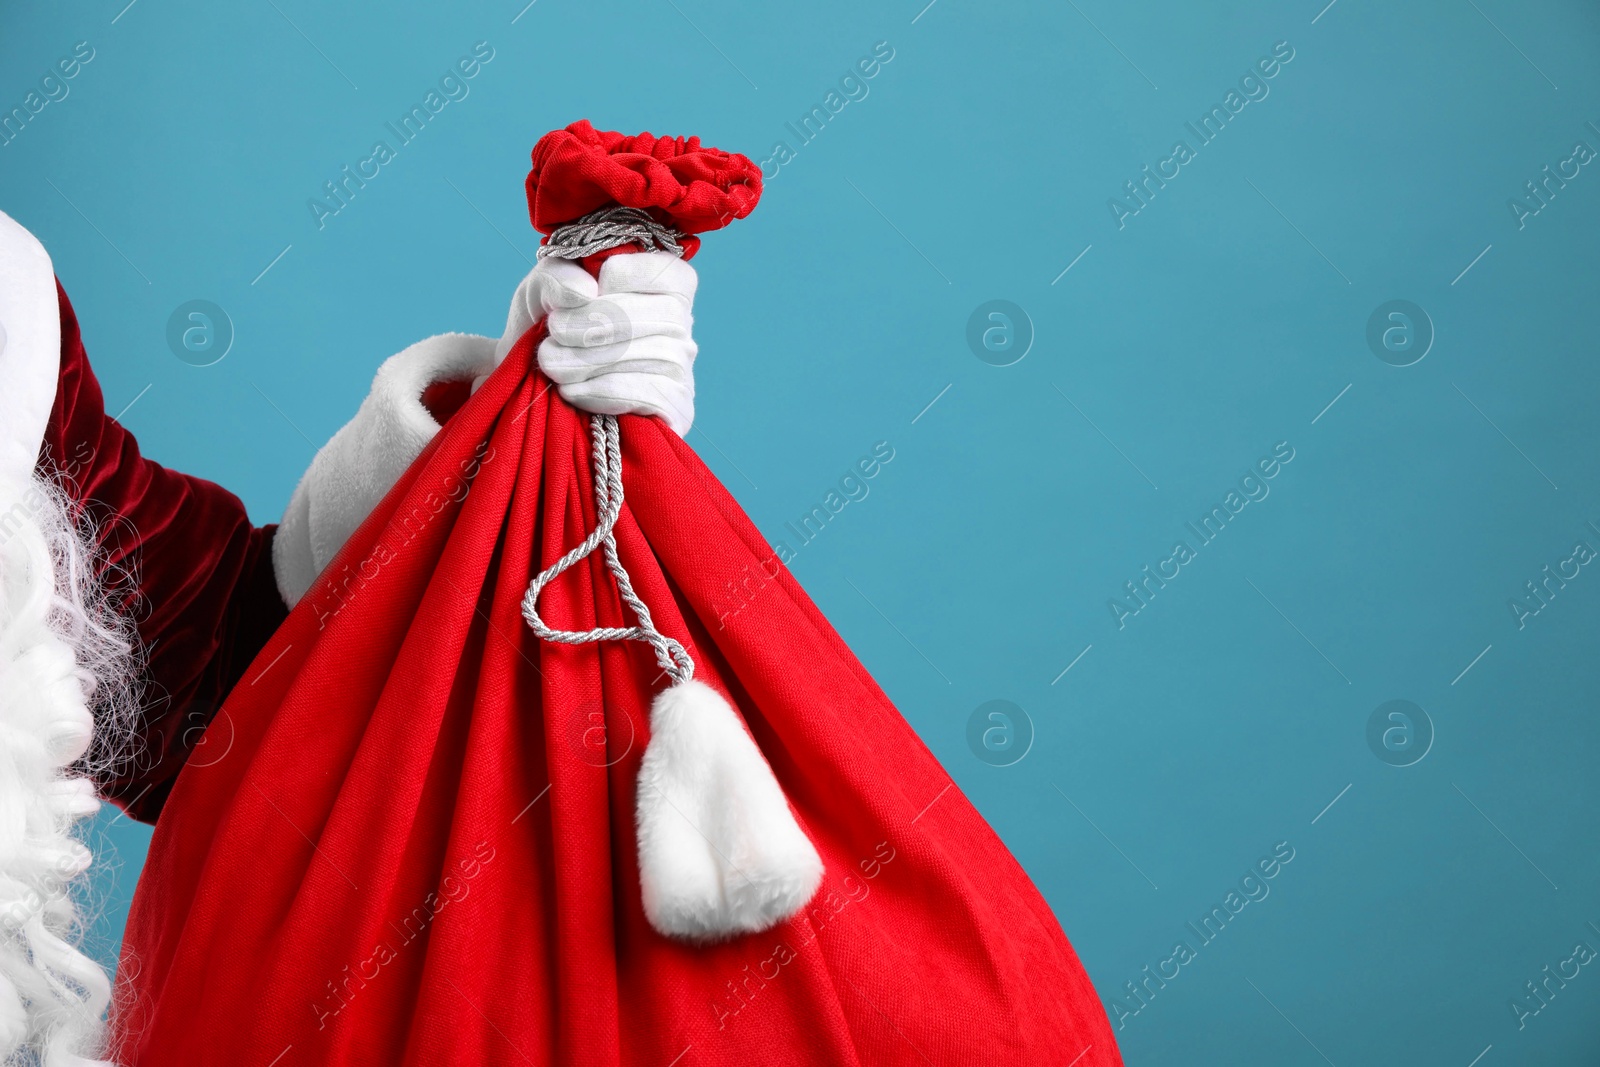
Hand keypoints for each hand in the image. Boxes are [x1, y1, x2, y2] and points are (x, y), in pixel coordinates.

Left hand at [497, 251, 697, 434]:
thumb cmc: (548, 327)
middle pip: (662, 315)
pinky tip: (572, 390)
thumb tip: (586, 292)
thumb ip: (559, 275)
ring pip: (654, 356)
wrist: (532, 385)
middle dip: (597, 323)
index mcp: (664, 281)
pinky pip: (650, 394)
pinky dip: (603, 391)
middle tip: (555, 331)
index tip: (578, 296)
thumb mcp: (543, 288)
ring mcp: (682, 367)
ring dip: (590, 361)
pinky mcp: (677, 407)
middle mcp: (682, 322)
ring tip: (552, 363)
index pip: (662, 272)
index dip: (613, 279)